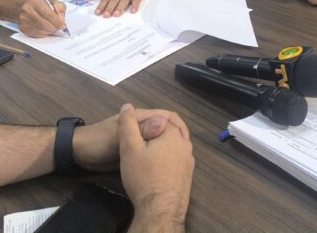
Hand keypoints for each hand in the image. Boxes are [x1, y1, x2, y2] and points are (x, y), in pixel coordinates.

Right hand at [18, 0, 66, 37]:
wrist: (21, 7)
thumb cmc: (39, 4)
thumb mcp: (51, 1)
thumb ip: (59, 7)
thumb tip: (61, 19)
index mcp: (35, 1)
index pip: (48, 14)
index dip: (57, 21)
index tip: (63, 25)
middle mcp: (27, 10)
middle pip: (44, 24)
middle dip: (54, 28)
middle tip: (59, 28)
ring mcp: (24, 20)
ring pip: (41, 30)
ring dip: (50, 31)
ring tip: (53, 28)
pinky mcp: (23, 28)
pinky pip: (37, 34)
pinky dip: (44, 34)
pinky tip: (47, 30)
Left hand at [73, 107, 188, 172]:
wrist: (79, 153)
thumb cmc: (98, 142)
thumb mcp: (120, 137)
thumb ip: (140, 130)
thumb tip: (164, 124)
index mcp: (140, 117)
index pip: (166, 116)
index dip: (178, 127)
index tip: (186, 142)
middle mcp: (141, 125)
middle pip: (164, 129)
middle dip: (175, 138)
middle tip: (185, 155)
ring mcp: (137, 138)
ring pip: (157, 141)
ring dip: (167, 148)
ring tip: (177, 162)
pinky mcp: (132, 151)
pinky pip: (149, 151)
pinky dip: (157, 156)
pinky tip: (162, 167)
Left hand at [83, 0, 149, 17]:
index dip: (101, 5)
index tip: (97, 12)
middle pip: (114, 0)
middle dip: (110, 8)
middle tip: (106, 16)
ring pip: (124, 0)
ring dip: (120, 8)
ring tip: (116, 15)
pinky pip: (136, 0)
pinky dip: (135, 5)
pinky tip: (132, 11)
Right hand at [119, 104, 193, 232]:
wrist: (160, 210)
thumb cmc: (144, 177)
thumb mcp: (129, 147)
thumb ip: (127, 124)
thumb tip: (127, 106)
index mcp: (173, 133)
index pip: (159, 118)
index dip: (144, 124)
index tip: (132, 135)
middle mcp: (185, 144)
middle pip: (167, 131)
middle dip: (153, 134)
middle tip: (137, 145)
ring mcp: (189, 161)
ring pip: (173, 145)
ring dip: (160, 147)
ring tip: (144, 157)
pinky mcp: (188, 175)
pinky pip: (176, 159)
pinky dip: (166, 160)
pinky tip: (155, 170)